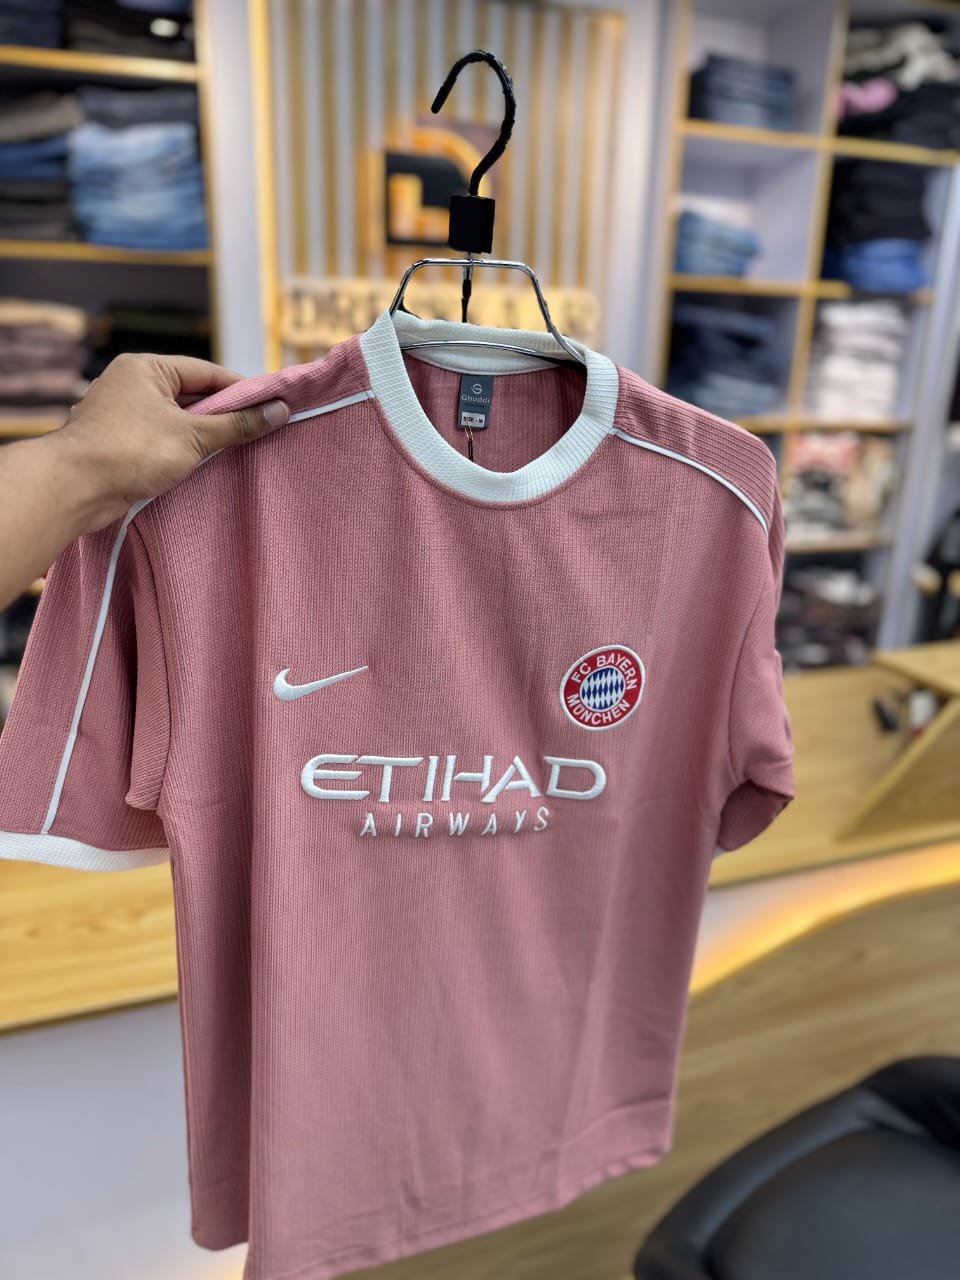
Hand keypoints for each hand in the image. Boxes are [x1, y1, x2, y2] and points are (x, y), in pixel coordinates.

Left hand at [57, 351, 288, 528]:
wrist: (74, 488)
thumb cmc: (131, 451)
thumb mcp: (193, 436)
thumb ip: (237, 424)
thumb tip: (279, 411)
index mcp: (145, 368)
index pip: (206, 372)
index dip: (241, 390)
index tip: (271, 406)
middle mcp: (131, 384)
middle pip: (191, 395)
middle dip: (223, 414)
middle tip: (258, 430)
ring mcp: (122, 414)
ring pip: (175, 419)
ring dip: (203, 435)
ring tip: (236, 449)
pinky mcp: (117, 442)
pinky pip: (160, 439)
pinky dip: (182, 449)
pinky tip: (202, 464)